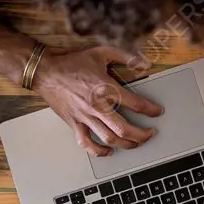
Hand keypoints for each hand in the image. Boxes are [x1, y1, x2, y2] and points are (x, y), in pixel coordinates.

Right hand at [33, 46, 163, 156]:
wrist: (47, 71)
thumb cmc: (72, 63)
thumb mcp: (102, 52)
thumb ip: (125, 57)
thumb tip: (144, 64)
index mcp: (106, 88)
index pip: (135, 104)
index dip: (150, 110)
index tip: (157, 112)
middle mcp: (98, 106)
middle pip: (125, 129)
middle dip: (142, 135)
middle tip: (150, 134)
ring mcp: (85, 117)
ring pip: (109, 139)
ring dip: (126, 144)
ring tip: (135, 144)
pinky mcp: (74, 123)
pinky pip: (87, 143)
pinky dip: (98, 151)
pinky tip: (108, 151)